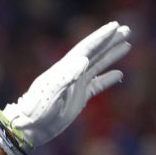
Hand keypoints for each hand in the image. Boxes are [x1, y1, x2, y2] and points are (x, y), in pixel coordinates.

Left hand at [0, 21, 130, 154]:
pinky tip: (119, 74)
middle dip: (109, 41)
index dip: (100, 37)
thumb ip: (66, 77)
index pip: (85, 49)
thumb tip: (84, 59)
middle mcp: (71, 73)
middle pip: (94, 53)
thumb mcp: (50, 94)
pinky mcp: (78, 98)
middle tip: (127, 29)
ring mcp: (75, 85)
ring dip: (111, 55)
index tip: (115, 26)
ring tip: (127, 44)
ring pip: (97, 66)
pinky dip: (108, 79)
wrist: (28, 128)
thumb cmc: (36, 111)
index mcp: (64, 69)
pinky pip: (97, 85)